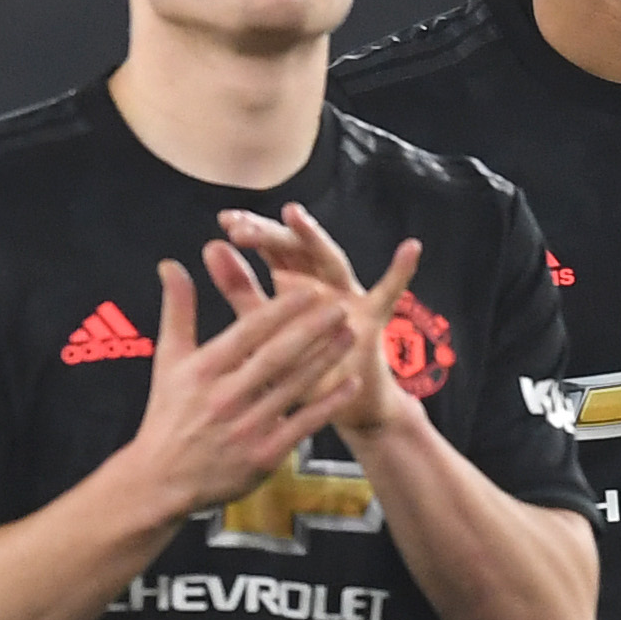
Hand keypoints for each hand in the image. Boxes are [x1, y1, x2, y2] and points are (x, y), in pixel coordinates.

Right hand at [113, 234, 376, 520]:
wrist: (160, 480)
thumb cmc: (167, 415)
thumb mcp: (168, 360)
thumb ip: (178, 310)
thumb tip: (172, 264)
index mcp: (204, 370)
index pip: (249, 331)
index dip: (282, 309)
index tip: (310, 289)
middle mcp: (225, 397)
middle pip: (278, 356)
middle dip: (313, 329)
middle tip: (341, 306)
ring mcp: (246, 428)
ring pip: (295, 386)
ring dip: (326, 359)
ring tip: (351, 334)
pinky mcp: (263, 456)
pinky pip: (303, 424)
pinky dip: (328, 403)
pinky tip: (350, 383)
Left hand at [221, 205, 432, 442]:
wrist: (343, 404)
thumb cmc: (299, 365)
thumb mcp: (264, 327)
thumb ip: (241, 289)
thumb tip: (210, 247)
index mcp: (294, 281)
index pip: (271, 250)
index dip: (252, 235)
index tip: (226, 222)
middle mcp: (322, 281)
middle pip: (296, 250)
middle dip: (269, 235)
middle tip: (241, 226)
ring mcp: (349, 296)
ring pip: (330, 262)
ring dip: (312, 239)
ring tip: (293, 215)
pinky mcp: (373, 318)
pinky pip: (389, 292)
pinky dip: (400, 272)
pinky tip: (410, 248)